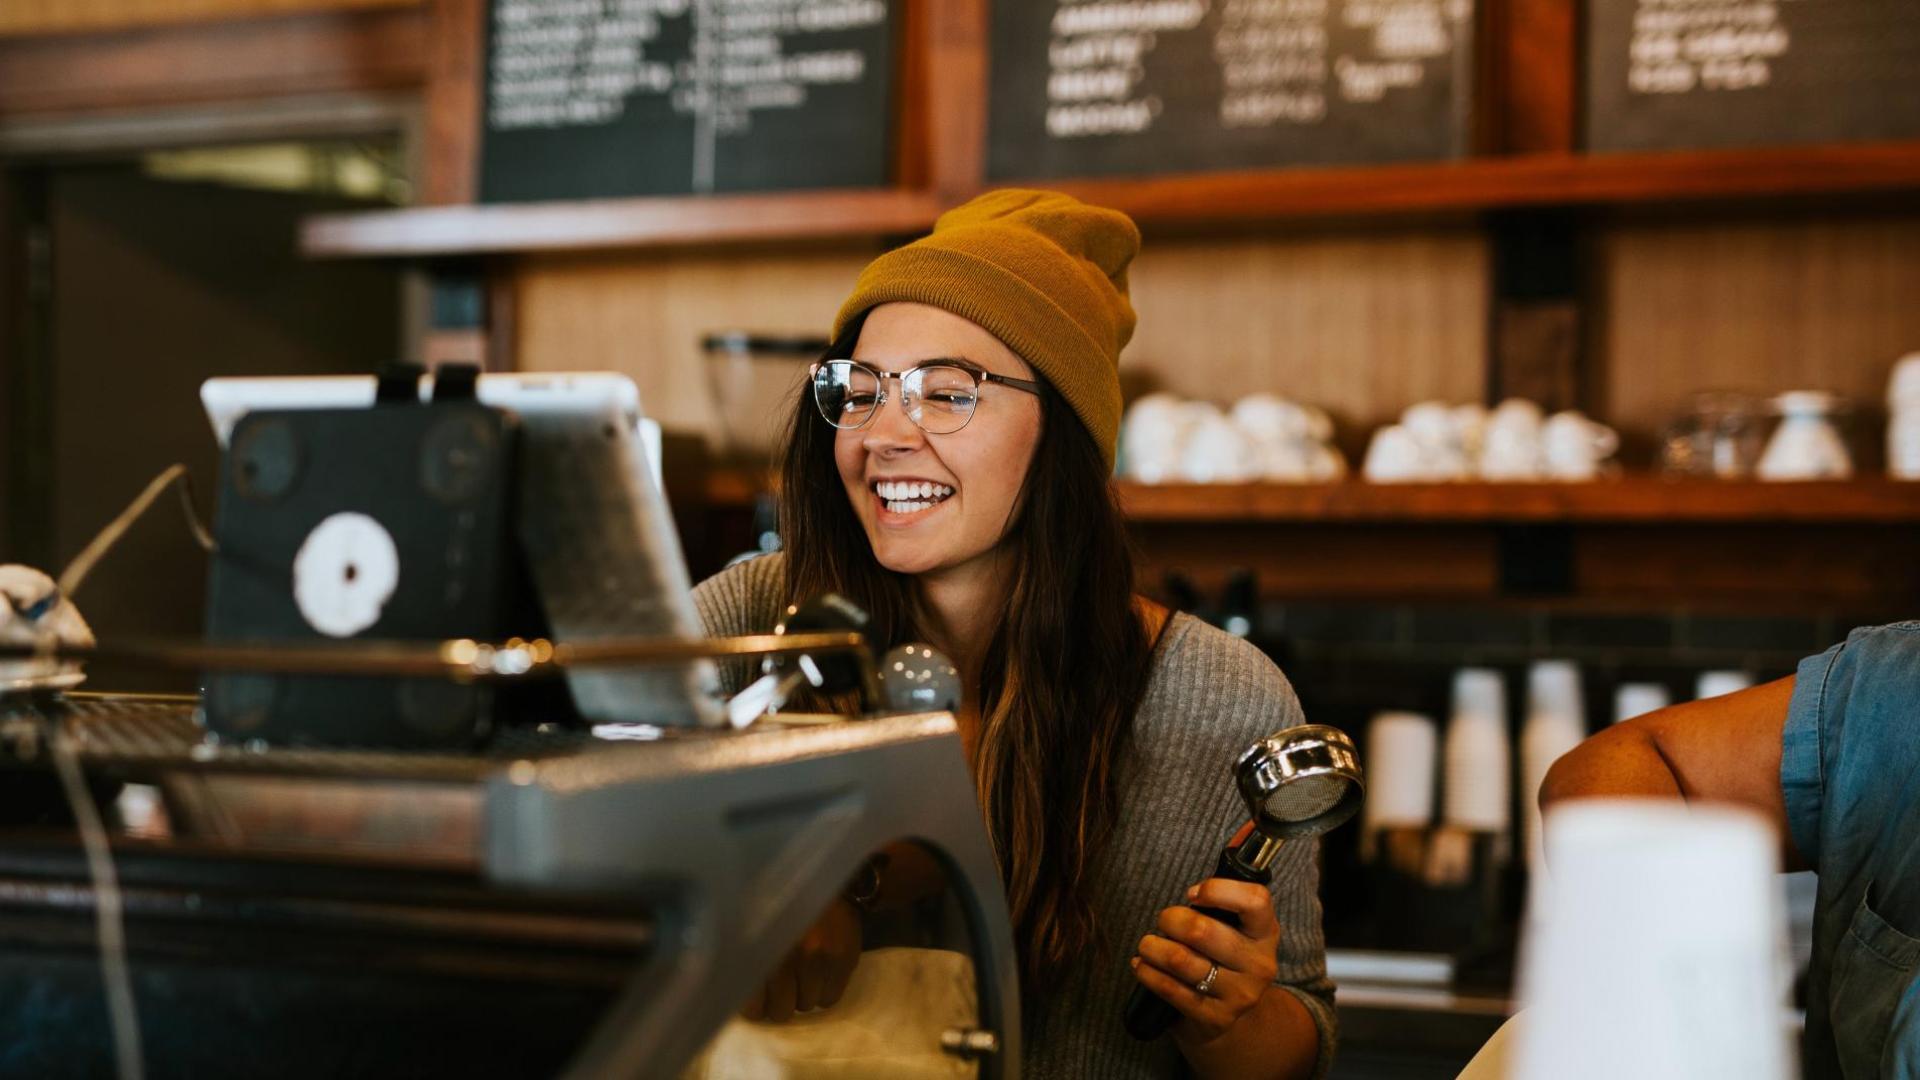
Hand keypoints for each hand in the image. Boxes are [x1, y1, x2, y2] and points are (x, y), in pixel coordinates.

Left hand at [742, 898, 861, 1021]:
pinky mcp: (844, 958)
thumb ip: (743, 963)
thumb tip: (735, 998)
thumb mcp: (751, 929)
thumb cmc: (777, 904)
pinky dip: (824, 992)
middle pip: (781, 1010)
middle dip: (779, 1003)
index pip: (752, 1006)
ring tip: (801, 972)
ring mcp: (819, 957)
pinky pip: (830, 999)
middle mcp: (788, 956)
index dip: (754, 1007)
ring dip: (802, 995)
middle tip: (780, 986)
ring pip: (806, 1005)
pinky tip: (820, 973)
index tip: (756, 997)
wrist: (820, 876)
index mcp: (758, 949)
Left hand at [1130, 877, 1279, 1043]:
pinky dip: (1148, 973)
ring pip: (1182, 961)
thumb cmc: (1225, 955)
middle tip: (1162, 920)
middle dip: (1170, 920)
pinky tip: (1141, 965)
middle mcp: (1259, 964)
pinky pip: (1171, 990)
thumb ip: (1234, 880)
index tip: (1192, 894)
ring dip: (1152, 947)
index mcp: (1265, 931)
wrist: (1232, 1018)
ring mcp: (1239, 995)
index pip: (1254, 900)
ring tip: (1146, 944)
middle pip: (1203, 931)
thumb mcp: (1237, 922)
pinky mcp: (1215, 1018)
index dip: (1218, 890)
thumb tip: (1246, 827)